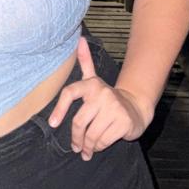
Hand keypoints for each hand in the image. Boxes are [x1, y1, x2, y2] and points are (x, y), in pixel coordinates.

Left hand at [48, 36, 152, 158]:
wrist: (136, 108)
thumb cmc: (107, 98)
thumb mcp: (94, 80)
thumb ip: (85, 62)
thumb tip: (79, 38)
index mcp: (92, 84)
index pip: (70, 92)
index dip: (59, 108)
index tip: (53, 123)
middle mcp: (102, 94)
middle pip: (79, 122)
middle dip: (76, 139)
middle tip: (76, 147)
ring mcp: (114, 108)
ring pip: (91, 134)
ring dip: (87, 146)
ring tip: (87, 150)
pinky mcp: (123, 122)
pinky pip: (103, 141)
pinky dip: (99, 147)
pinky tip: (99, 147)